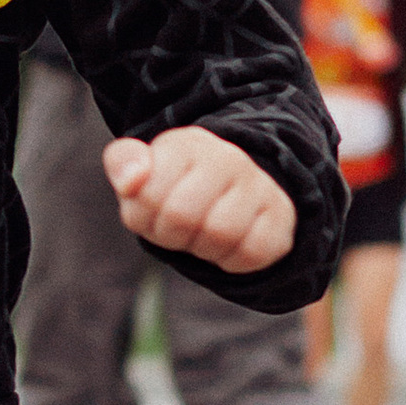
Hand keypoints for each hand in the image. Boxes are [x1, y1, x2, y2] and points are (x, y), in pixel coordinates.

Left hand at [104, 127, 295, 275]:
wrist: (237, 187)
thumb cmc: (179, 184)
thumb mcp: (145, 168)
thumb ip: (124, 162)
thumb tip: (131, 181)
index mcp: (186, 144)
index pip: (148, 193)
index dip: (144, 214)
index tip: (154, 207)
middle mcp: (228, 158)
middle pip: (181, 216)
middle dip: (171, 234)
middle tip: (179, 227)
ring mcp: (259, 186)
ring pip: (219, 235)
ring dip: (202, 248)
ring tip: (203, 233)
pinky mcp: (282, 218)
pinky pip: (252, 253)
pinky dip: (232, 260)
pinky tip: (227, 245)